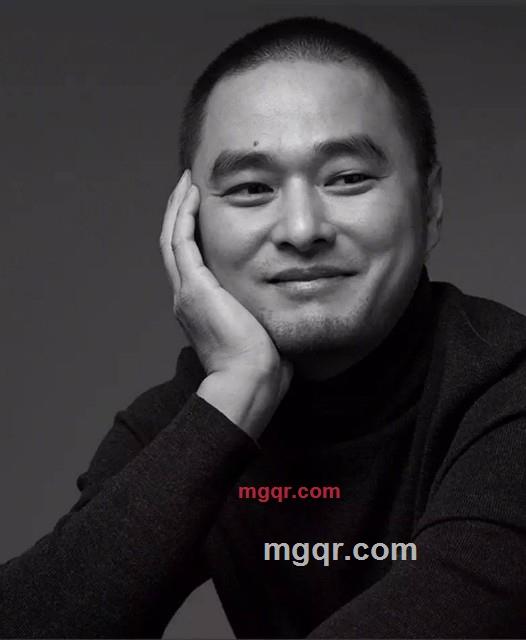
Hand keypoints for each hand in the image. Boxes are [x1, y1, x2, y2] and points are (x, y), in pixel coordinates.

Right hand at [159, 170, 292, 430]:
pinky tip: (192, 193)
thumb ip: (265, 308)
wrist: (249, 381)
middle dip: (180, 212)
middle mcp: (186, 296)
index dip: (193, 231)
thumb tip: (290, 299)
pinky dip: (183, 214)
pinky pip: (181, 240)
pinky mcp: (194, 287)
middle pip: (175, 244)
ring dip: (178, 207)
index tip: (204, 209)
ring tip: (188, 181)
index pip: (190, 260)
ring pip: (172, 237)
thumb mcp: (262, 327)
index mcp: (201, 307)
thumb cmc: (262, 365)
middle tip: (189, 186)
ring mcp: (187, 291)